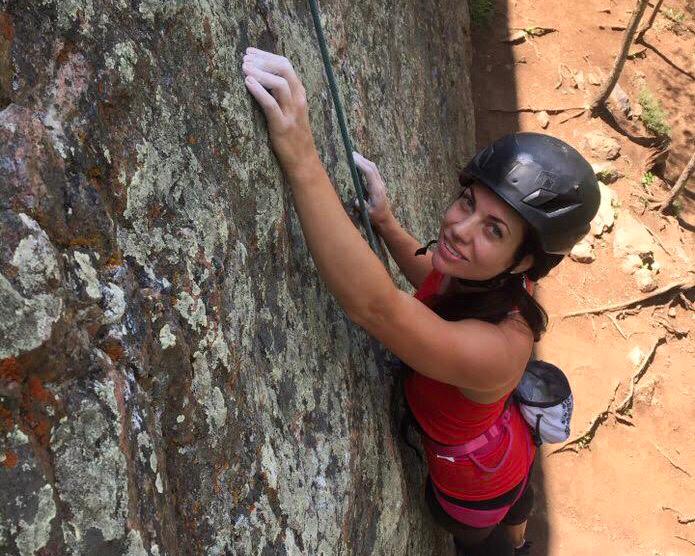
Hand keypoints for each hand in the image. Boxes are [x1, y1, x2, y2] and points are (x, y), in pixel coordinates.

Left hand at [242, 48, 318, 175]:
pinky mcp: (282, 126)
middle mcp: (298, 100)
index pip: (285, 65)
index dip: (267, 55)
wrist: (303, 161)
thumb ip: (282, 96)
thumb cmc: (294, 137)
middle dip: (263, 60)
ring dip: (260, 72)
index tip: (250, 52)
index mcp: (299, 94)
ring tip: (244, 67)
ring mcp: (291, 113)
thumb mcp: (292, 111)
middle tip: (245, 58)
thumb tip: (262, 79)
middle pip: (284, 68)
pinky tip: (247, 83)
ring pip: (279, 83)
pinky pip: (270, 104)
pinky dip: (259, 91)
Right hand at [352, 152, 392, 227]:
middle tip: (352, 153)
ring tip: (354, 156)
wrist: (386, 219)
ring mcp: (380, 183)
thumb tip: (356, 200)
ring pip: (373, 168)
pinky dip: (366, 166)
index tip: (352, 159)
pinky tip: (360, 164)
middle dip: (362, 159)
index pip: (369, 173)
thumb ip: (362, 206)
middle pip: (372, 167)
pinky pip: (373, 171)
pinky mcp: (379, 184)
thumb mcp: (368, 213)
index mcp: (377, 190)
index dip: (361, 165)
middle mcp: (380, 184)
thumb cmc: (376, 217)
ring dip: (364, 161)